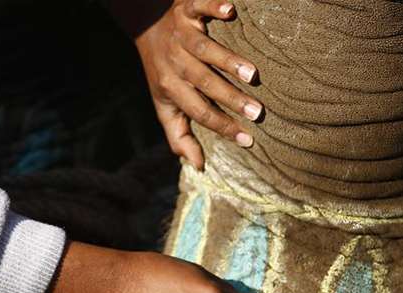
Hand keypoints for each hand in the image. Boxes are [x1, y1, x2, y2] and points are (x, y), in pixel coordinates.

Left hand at [134, 0, 261, 168]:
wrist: (145, 27)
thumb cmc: (162, 72)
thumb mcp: (165, 105)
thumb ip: (179, 136)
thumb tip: (198, 165)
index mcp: (172, 87)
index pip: (198, 111)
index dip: (222, 127)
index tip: (248, 140)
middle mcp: (175, 62)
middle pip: (203, 82)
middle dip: (230, 98)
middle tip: (257, 112)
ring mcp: (181, 35)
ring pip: (204, 49)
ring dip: (228, 61)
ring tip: (252, 74)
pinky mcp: (185, 9)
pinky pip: (198, 6)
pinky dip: (213, 7)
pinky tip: (230, 11)